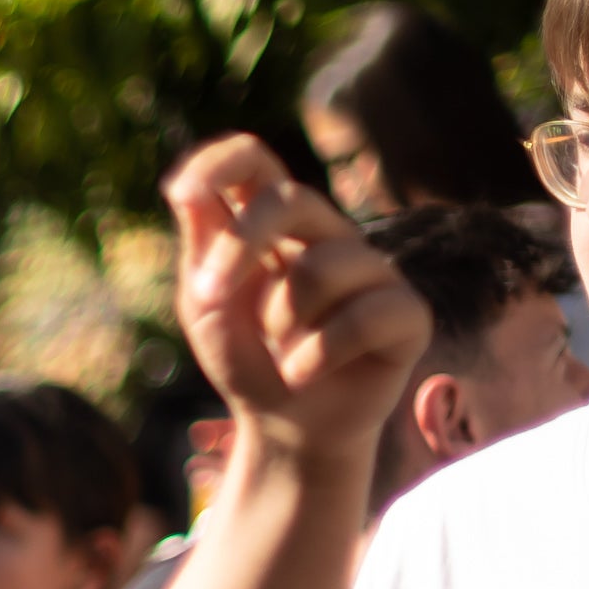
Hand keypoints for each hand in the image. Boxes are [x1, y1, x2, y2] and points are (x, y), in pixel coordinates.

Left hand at [166, 136, 431, 468]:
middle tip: (206, 298)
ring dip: (281, 322)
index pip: (255, 161)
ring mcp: (373, 270)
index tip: (180, 193)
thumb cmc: (247, 358)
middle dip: (239, 246)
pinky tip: (306, 374)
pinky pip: (361, 317)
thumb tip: (187, 188)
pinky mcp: (407, 312)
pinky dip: (316, 356)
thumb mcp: (208, 306)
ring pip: (320, 267)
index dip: (221, 164)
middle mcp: (328, 234)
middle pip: (290, 199)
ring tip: (283, 352)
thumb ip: (203, 248)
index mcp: (275, 225)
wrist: (287, 427)